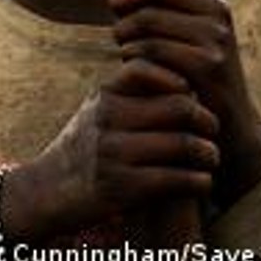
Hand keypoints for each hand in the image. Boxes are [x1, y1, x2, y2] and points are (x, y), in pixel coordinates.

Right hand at [2, 58, 218, 242]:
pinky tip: (202, 182)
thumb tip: (182, 79)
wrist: (46, 192)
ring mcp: (113, 153)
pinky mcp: (122, 187)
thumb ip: (129, 93)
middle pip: (178, 106)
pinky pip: (176, 179)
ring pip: (183, 144)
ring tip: (212, 158)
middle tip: (214, 129)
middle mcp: (108, 119)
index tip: (192, 93)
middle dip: (206, 119)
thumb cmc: (82, 149)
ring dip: (208, 153)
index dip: (178, 78)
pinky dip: (198, 181)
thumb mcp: (95, 110)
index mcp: (104, 95)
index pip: (148, 68)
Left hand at [109, 0, 260, 205]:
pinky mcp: (206, 64)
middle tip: (113, 11)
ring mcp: (215, 37)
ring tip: (124, 45)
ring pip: (147, 20)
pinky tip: (131, 65)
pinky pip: (151, 49)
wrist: (226, 121)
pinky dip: (132, 56)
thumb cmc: (190, 69)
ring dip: (124, 33)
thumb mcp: (184, 28)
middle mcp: (218, 10)